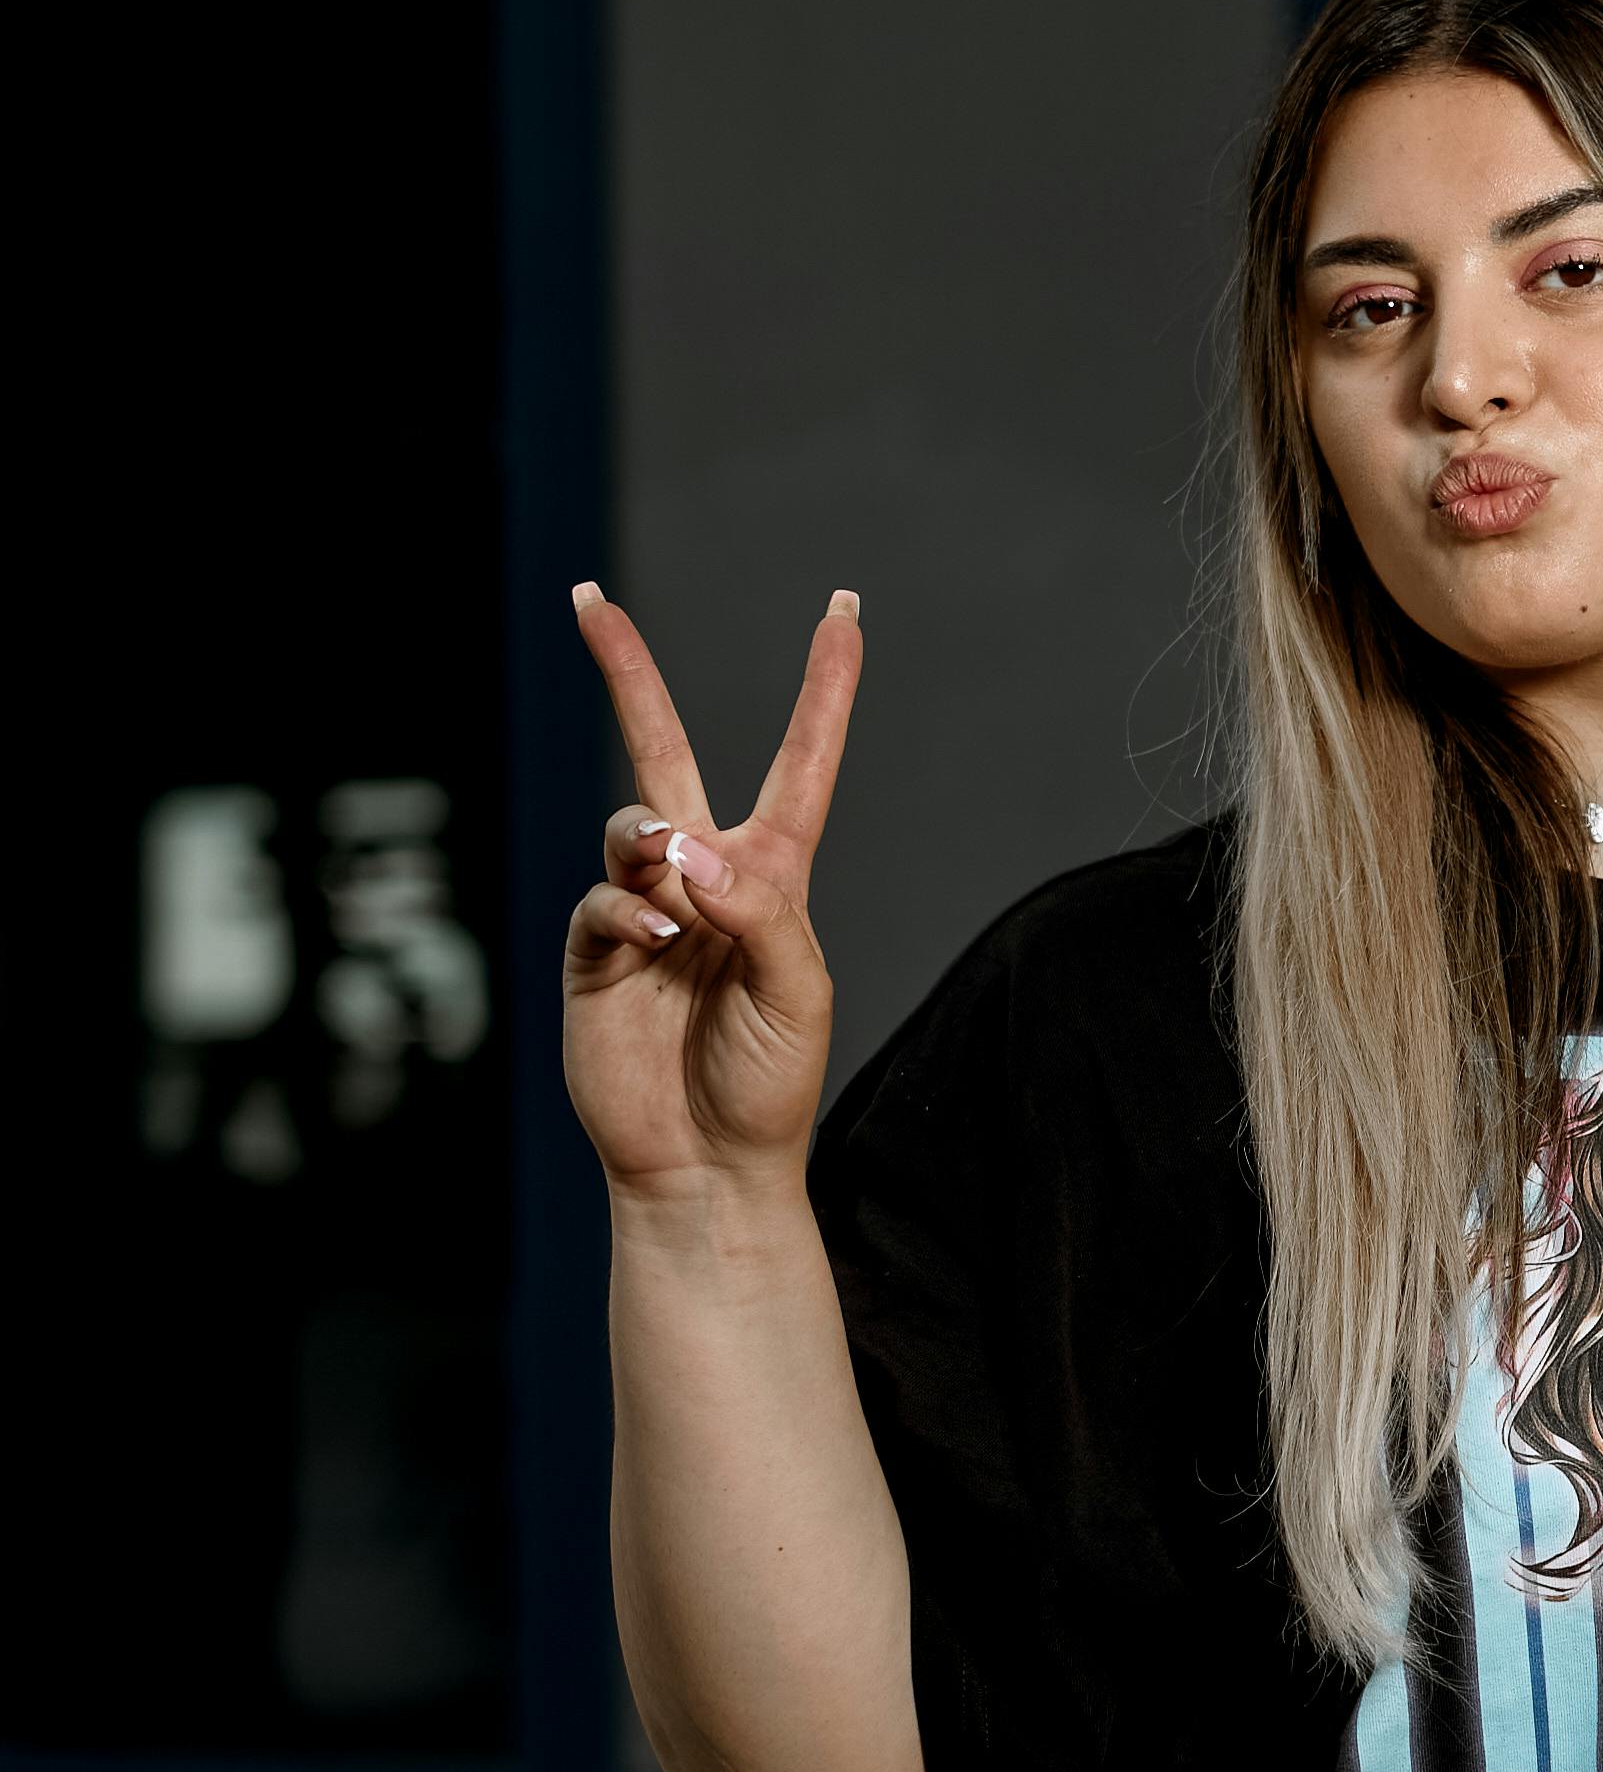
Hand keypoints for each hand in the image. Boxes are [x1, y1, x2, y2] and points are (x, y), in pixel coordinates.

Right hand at [563, 585, 863, 1204]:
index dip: (823, 687)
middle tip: (590, 602)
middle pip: (665, 751)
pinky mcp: (595, 952)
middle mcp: (705, 879)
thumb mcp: (799, 993)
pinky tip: (654, 940)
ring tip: (671, 891)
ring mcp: (643, 910)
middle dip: (627, 674)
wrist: (706, 1170)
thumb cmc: (769, 1085)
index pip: (802, 761)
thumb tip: (684, 847)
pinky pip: (600, 898)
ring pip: (630, 824)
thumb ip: (758, 910)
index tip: (843, 612)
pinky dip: (624, 908)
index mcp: (775, 877)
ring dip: (648, 840)